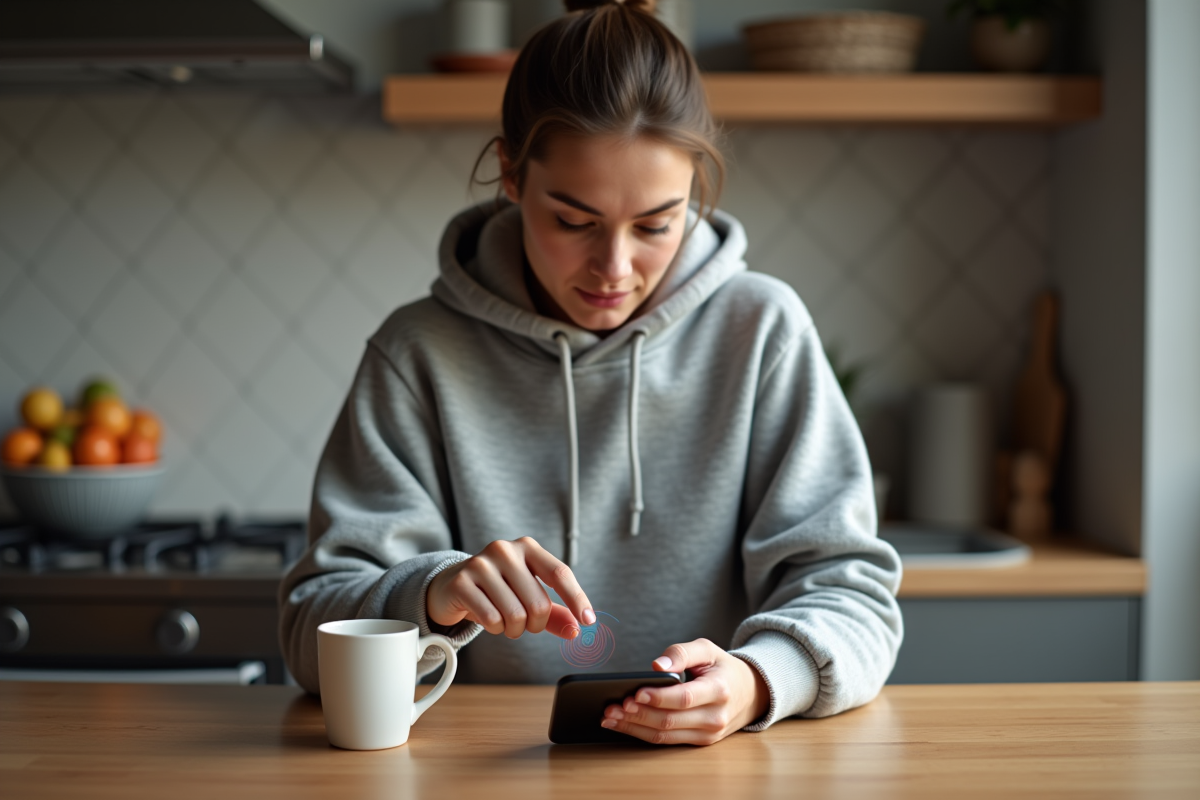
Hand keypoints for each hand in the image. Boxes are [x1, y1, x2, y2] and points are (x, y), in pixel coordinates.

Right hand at [427, 537, 594, 639]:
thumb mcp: (528, 597)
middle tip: (524, 625)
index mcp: (528, 547)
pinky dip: (495, 628)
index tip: (589, 621)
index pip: (560, 573)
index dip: (577, 599)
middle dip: (535, 625)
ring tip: (505, 622)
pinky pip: (491, 619)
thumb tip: (577, 631)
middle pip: (539, 603)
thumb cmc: (498, 591)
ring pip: (515, 614)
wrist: (452, 586)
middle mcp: (505, 550)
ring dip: (514, 630)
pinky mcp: (461, 581)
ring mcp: (481, 563)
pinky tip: (488, 619)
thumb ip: (555, 613)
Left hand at [601, 638, 769, 745]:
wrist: (750, 693)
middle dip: (638, 715)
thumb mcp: (707, 649)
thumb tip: (657, 665)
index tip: (635, 693)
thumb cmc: (723, 669)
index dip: (658, 698)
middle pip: (670, 720)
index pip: (684, 698)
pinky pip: (667, 741)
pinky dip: (642, 733)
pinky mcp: (699, 742)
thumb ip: (682, 653)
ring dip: (634, 727)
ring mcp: (708, 734)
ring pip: (665, 736)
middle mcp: (715, 716)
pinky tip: (624, 724)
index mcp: (719, 690)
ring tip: (611, 717)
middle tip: (613, 706)